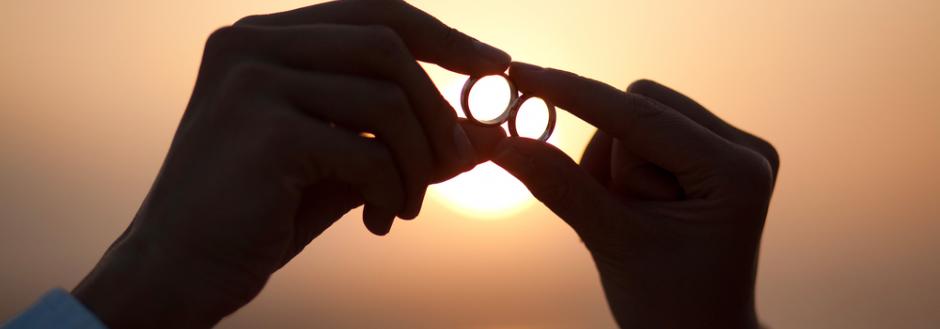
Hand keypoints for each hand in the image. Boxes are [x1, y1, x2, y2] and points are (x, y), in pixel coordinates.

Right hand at [72, 1, 508, 327]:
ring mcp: (252, 81)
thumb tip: (487, 131)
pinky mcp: (263, 129)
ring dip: (417, 162)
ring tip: (407, 206)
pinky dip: (391, 191)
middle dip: (438, 108)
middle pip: (388, 46)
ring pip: (386, 100)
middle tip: (460, 161)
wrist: (177, 271)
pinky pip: (367, 151)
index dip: (443, 37)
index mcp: (264, 39)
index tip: (495, 65)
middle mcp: (252, 44)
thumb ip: (405, 140)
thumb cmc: (261, 215)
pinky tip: (380, 223)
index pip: (375, 13)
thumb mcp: (345, 166)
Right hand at [493, 63, 778, 327]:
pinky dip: (625, 165)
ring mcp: (735, 149)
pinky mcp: (716, 154)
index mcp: (735, 172)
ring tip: (630, 220)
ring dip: (614, 165)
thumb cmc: (667, 305)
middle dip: (609, 156)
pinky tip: (638, 207)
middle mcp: (745, 149)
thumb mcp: (611, 243)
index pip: (639, 117)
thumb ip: (560, 185)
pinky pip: (649, 130)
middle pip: (640, 107)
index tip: (523, 75)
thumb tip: (503, 141)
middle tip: (617, 214)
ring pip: (638, 116)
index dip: (575, 94)